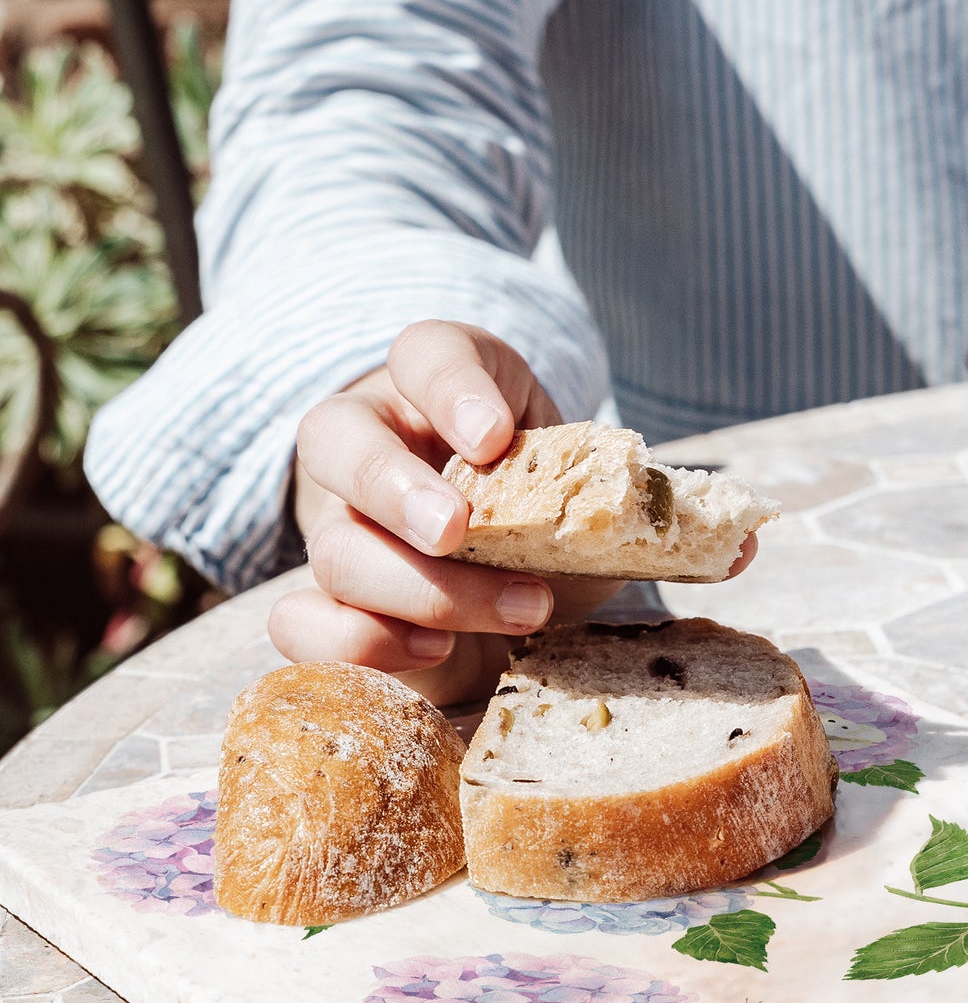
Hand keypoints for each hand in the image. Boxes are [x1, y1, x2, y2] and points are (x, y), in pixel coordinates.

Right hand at [269, 319, 616, 703]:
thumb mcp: (585, 485)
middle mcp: (376, 445)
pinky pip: (298, 622)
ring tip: (518, 611)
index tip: (495, 435)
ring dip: (422, 590)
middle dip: (396, 489)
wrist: (529, 584)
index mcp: (443, 391)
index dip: (453, 387)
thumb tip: (633, 515)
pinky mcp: (334, 605)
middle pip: (336, 439)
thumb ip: (595, 488)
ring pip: (334, 548)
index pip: (427, 354)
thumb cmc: (557, 516)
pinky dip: (357, 643)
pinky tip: (434, 649)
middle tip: (457, 529)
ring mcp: (345, 527)